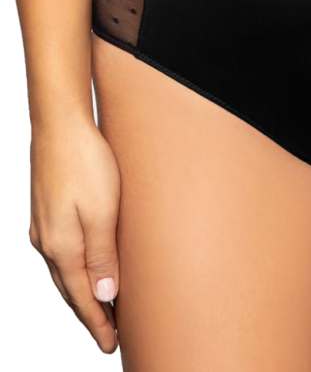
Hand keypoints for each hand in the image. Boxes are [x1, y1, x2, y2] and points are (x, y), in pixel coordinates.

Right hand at [29, 116, 120, 353]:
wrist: (58, 121)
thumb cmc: (84, 160)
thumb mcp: (103, 211)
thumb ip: (103, 256)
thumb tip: (104, 296)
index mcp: (61, 247)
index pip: (82, 298)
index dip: (98, 323)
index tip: (112, 345)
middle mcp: (47, 241)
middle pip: (70, 289)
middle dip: (90, 313)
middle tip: (109, 334)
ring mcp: (42, 225)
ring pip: (63, 271)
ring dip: (81, 291)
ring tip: (101, 304)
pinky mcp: (45, 209)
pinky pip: (60, 251)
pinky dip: (73, 268)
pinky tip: (83, 265)